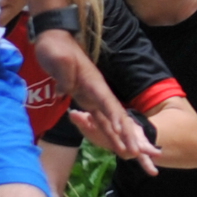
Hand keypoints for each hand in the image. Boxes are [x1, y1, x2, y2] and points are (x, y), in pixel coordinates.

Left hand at [35, 27, 161, 174]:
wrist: (53, 39)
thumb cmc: (55, 47)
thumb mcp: (57, 57)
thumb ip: (65, 74)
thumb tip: (67, 90)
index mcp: (94, 85)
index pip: (111, 106)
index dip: (120, 123)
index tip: (130, 139)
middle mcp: (98, 94)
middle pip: (117, 118)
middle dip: (130, 137)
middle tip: (142, 156)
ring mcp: (93, 98)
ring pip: (110, 122)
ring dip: (121, 139)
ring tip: (133, 157)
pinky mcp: (85, 100)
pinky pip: (98, 120)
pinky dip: (107, 133)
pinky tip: (115, 145)